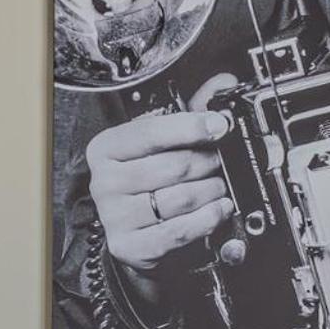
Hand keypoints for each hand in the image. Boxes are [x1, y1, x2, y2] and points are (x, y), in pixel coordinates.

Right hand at [86, 74, 239, 276]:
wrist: (134, 233)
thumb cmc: (148, 182)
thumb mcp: (163, 142)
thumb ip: (192, 110)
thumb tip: (224, 83)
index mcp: (107, 148)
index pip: (151, 132)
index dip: (191, 127)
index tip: (219, 126)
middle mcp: (105, 181)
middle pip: (173, 166)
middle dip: (208, 163)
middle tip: (220, 162)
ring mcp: (115, 216)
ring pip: (180, 198)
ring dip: (211, 191)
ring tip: (219, 187)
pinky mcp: (130, 245)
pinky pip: (178, 231)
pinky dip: (206, 219)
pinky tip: (218, 210)